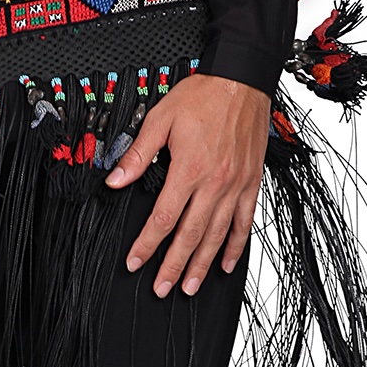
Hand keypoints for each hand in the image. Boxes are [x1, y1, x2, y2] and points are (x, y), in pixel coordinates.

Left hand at [104, 74, 269, 296]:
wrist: (243, 78)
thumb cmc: (203, 95)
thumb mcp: (160, 119)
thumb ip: (137, 154)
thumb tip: (114, 181)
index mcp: (189, 169)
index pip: (163, 218)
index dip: (147, 244)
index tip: (135, 262)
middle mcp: (214, 183)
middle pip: (190, 235)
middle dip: (173, 265)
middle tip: (162, 288)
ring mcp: (236, 186)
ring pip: (217, 235)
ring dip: (202, 265)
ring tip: (189, 287)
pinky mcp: (252, 183)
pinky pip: (245, 222)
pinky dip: (235, 246)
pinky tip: (226, 264)